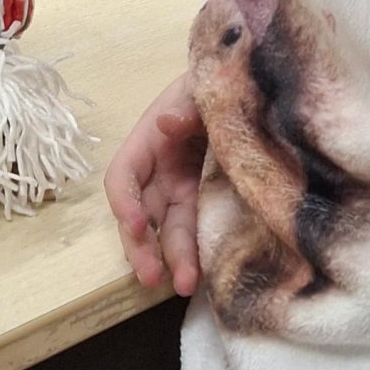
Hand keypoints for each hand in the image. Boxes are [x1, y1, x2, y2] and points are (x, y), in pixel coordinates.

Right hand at [104, 73, 205, 295]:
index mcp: (148, 142)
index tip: (134, 223)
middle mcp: (159, 174)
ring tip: (185, 285)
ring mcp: (183, 192)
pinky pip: (197, 232)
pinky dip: (197, 255)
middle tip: (152, 277)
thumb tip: (166, 123)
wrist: (247, 91)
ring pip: (168, 232)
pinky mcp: (207, 204)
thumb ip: (186, 105)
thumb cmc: (212, 84)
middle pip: (139, 216)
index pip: (122, 177)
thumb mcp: (199, 88)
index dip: (122, 202)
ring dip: (172, 259)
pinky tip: (206, 275)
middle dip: (141, 248)